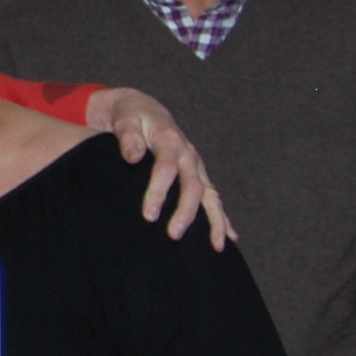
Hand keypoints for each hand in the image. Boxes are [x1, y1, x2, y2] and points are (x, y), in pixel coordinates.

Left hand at [84, 90, 230, 249]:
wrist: (144, 110)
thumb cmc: (131, 117)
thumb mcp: (126, 120)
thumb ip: (128, 136)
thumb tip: (133, 156)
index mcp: (170, 140)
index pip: (166, 168)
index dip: (158, 192)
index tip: (149, 215)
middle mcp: (188, 154)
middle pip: (192, 186)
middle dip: (186, 211)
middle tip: (174, 234)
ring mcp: (196, 166)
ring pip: (210, 195)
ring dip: (214, 220)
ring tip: (216, 245)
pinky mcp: (198, 175)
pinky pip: (213, 199)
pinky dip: (222, 218)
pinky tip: (229, 237)